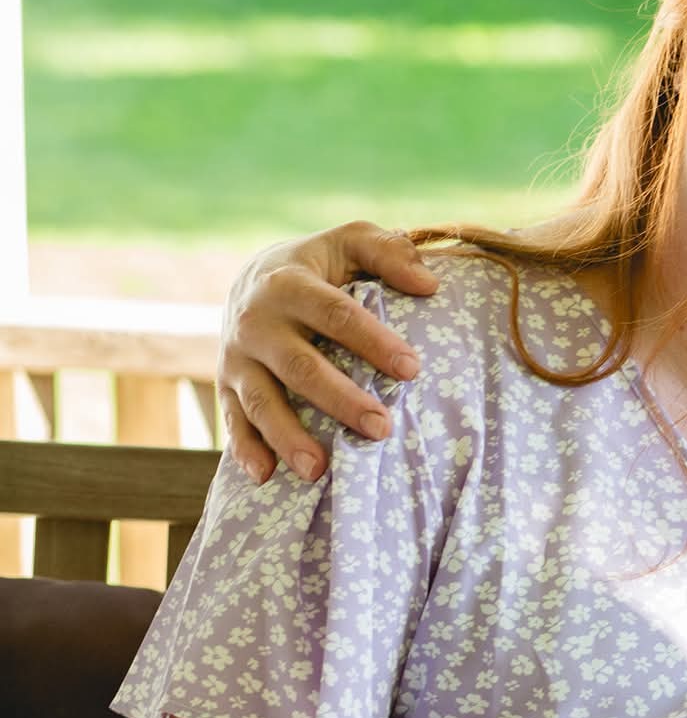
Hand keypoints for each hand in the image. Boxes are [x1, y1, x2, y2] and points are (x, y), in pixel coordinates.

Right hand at [219, 222, 438, 483]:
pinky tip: (265, 476)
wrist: (253, 278)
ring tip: (319, 470)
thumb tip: (429, 285)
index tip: (412, 369)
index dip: (373, 341)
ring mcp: (236, 357)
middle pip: (300, 366)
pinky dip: (244, 449)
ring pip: (260, 400)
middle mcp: (256, 322)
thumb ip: (389, 252)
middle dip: (340, 400)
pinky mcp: (225, 385)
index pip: (336, 315)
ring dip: (288, 436)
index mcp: (290, 284)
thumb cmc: (320, 264)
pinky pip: (231, 420)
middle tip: (381, 428)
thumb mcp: (351, 242)